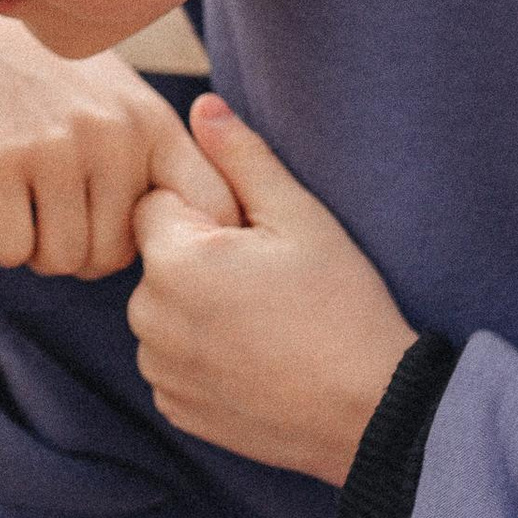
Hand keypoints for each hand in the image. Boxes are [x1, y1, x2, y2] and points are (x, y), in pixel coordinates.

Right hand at [0, 0, 242, 278]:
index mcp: (156, 124)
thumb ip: (158, 162)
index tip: (151, 244)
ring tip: (32, 212)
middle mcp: (115, 135)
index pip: (214, 209)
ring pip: (61, 261)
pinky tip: (0, 205)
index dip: (189, 247)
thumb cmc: (53, 80)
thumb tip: (185, 250)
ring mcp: (57, 146)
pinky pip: (11, 250)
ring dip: (40, 253)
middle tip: (61, 220)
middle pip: (115, 257)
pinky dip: (4, 245)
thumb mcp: (124, 104)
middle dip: (84, 255)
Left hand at [127, 99, 415, 482]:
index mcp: (173, 260)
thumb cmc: (342, 307)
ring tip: (266, 323)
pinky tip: (256, 359)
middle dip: (197, 259)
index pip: (157, 203)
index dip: (207, 213)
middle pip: (157, 259)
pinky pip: (174, 359)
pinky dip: (203, 354)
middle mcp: (148, 317)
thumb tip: (201, 106)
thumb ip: (243, 158)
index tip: (253, 239)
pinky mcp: (176, 406)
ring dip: (196, 308)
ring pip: (163, 311)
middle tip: (267, 283)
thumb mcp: (300, 218)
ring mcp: (159, 368)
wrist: (370, 411)